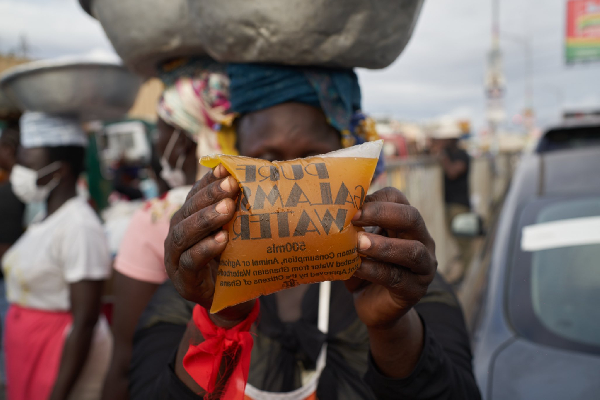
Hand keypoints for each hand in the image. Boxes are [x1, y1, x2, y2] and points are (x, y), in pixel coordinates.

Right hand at [164, 165, 253, 325]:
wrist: (229, 300)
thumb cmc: (232, 259)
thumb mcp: (234, 232)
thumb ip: (237, 210)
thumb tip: (257, 178)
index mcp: (186, 219)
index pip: (194, 195)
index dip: (208, 182)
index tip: (225, 169)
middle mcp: (176, 235)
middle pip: (187, 211)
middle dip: (210, 196)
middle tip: (232, 186)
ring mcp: (175, 259)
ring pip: (183, 235)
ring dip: (206, 219)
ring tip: (228, 208)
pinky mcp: (183, 281)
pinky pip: (190, 262)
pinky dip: (206, 249)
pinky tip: (222, 239)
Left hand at [347, 187, 436, 328]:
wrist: (375, 307)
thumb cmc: (365, 269)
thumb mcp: (360, 244)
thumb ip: (353, 229)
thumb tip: (329, 212)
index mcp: (406, 223)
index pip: (397, 199)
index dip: (375, 199)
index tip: (351, 206)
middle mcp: (422, 240)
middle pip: (411, 217)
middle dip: (382, 214)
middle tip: (354, 218)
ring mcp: (424, 266)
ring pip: (412, 251)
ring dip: (382, 246)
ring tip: (358, 244)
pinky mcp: (415, 290)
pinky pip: (397, 277)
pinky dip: (375, 271)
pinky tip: (356, 267)